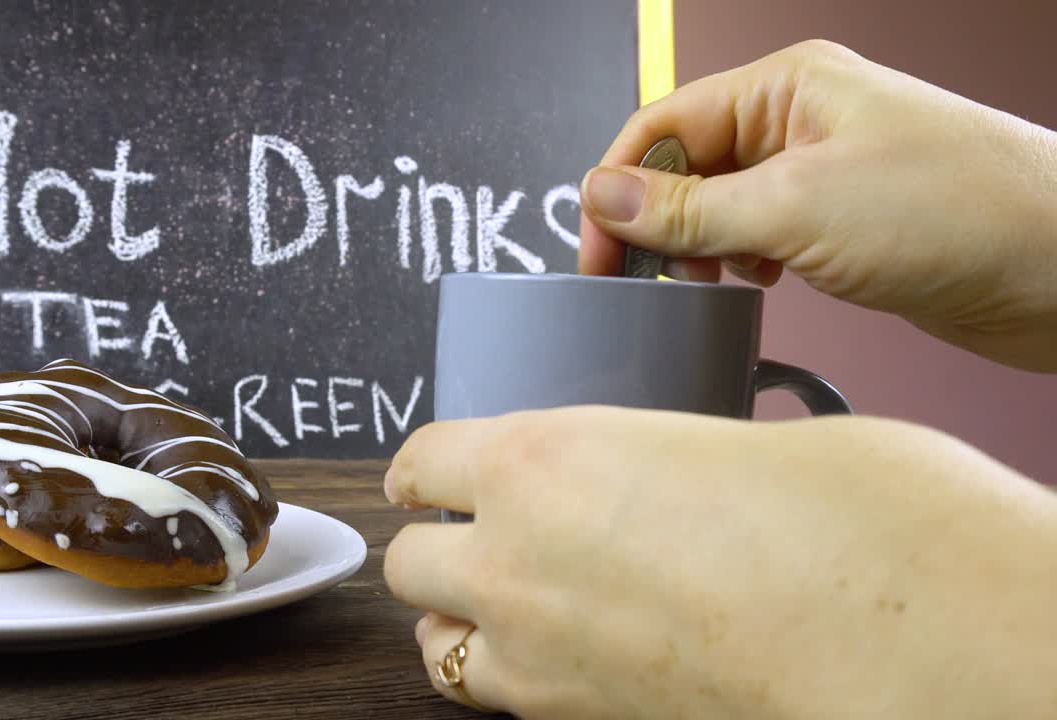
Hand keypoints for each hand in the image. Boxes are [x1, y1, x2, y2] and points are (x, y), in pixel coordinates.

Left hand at [383, 407, 1056, 717]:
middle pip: (409, 562)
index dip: (426, 465)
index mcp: (541, 460)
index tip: (433, 471)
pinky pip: (499, 703)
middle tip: (480, 533)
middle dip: (435, 544)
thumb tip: (662, 469)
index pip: (423, 459)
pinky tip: (562, 655)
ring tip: (506, 604)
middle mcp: (515, 563)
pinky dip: (509, 678)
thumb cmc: (843, 521)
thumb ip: (652, 456)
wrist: (902, 642)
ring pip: (434, 647)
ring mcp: (540, 659)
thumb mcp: (730, 440)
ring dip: (456, 619)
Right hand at [578, 40, 1056, 372]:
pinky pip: (761, 236)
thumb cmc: (961, 210)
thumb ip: (690, 209)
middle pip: (687, 166)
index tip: (598, 250)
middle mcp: (801, 121)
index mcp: (786, 87)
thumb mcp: (798, 208)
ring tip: (705, 281)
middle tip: (640, 278)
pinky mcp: (843, 223)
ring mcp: (823, 173)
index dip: (617, 187)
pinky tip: (753, 285)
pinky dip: (741, 263)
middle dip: (656, 222)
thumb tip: (602, 196)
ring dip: (698, 246)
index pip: (664, 127)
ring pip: (721, 206)